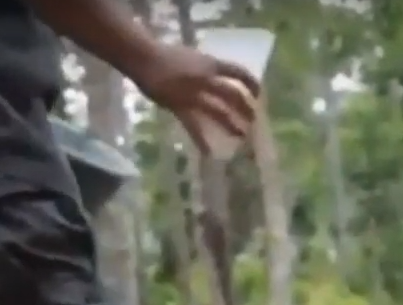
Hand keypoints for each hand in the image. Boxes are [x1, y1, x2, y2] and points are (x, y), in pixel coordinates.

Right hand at [129, 43, 260, 153]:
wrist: (144, 58)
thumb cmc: (166, 55)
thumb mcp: (192, 57)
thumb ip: (205, 69)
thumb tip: (215, 79)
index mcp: (210, 64)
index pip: (237, 72)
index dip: (251, 82)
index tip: (258, 92)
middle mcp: (205, 79)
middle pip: (232, 95)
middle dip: (245, 108)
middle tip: (253, 119)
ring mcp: (193, 95)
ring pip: (218, 111)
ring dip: (231, 124)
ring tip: (241, 135)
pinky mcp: (179, 108)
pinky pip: (192, 126)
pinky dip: (201, 140)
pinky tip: (209, 152)